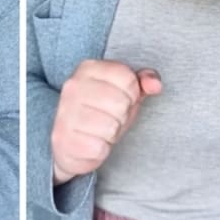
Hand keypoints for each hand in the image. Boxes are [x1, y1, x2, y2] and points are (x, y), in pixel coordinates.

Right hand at [50, 59, 160, 184]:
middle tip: (108, 117)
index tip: (119, 99)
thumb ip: (142, 82)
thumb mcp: (124, 93)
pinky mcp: (63, 138)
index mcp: (88, 68)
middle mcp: (73, 86)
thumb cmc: (101, 113)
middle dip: (121, 116)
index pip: (128, 78)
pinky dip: (100, 150)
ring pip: (111, 127)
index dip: (132, 94)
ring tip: (99, 130)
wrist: (69, 142)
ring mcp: (66, 111)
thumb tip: (155, 84)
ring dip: (111, 134)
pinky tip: (90, 142)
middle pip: (121, 103)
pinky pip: (99, 148)